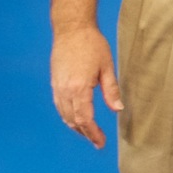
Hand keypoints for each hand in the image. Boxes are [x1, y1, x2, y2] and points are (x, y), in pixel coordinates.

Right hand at [50, 25, 121, 148]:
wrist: (71, 29)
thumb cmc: (92, 44)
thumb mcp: (107, 67)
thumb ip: (111, 90)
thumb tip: (118, 110)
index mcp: (79, 88)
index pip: (85, 119)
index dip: (93, 133)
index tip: (101, 143)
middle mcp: (65, 90)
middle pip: (73, 120)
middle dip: (85, 133)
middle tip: (98, 141)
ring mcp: (57, 87)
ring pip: (64, 115)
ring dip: (76, 126)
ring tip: (89, 132)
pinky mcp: (55, 83)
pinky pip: (59, 106)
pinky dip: (68, 116)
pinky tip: (76, 117)